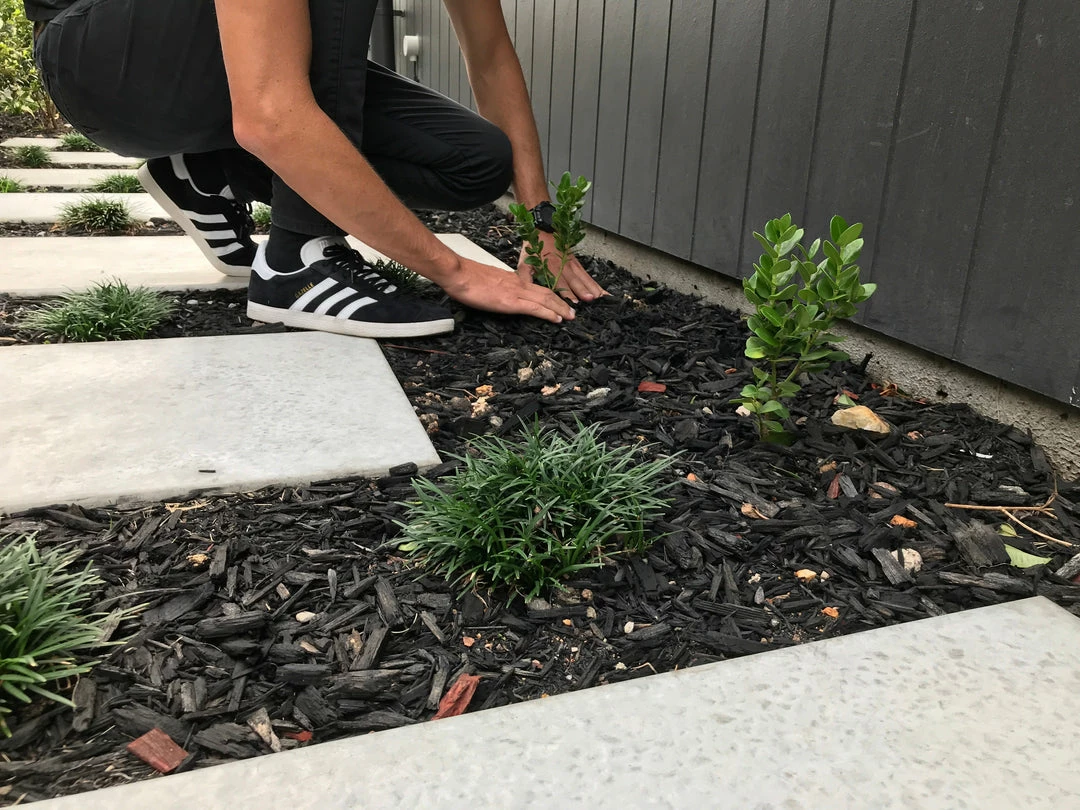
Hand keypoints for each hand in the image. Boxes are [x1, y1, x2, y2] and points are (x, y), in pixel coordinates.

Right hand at [440, 257, 575, 323]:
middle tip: (572, 311)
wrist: (457, 273)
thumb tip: (499, 293)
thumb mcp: (487, 280)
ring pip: (545, 299)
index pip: (536, 286)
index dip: (550, 294)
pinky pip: (535, 308)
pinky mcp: (510, 302)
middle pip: (546, 292)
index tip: (559, 300)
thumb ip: (497, 286)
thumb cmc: (466, 277)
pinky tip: (558, 318)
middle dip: (561, 302)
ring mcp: (515, 292)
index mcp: (512, 279)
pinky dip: (549, 313)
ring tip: (571, 316)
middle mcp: (518, 284)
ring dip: (561, 308)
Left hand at [517, 236, 607, 303]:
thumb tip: (522, 291)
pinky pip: (587, 275)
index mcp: (550, 269)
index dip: (566, 292)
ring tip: (600, 297)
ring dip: (592, 287)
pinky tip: (601, 291)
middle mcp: (563, 267)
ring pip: (584, 278)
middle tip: (590, 299)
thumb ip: (525, 279)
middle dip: (582, 290)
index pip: (559, 283)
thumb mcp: (525, 264)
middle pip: (574, 280)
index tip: (573, 302)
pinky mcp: (577, 263)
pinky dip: (594, 283)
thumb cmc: (534, 248)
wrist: (544, 229)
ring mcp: (572, 265)